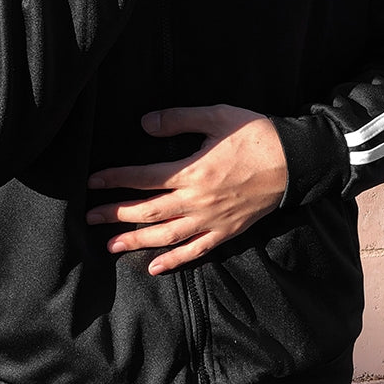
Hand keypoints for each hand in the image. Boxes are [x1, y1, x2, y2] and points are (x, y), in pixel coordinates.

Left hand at [86, 105, 287, 274]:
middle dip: (115, 214)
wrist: (293, 161)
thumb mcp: (216, 117)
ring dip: (136, 241)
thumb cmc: (254, 135)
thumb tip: (144, 123)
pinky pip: (196, 251)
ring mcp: (211, 220)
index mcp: (192, 171)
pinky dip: (174, 261)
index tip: (92, 182)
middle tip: (89, 217)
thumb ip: (179, 119)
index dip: (115, 179)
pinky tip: (154, 267)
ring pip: (166, 236)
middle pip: (147, 211)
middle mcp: (197, 200)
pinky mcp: (226, 232)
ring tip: (110, 246)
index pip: (143, 177)